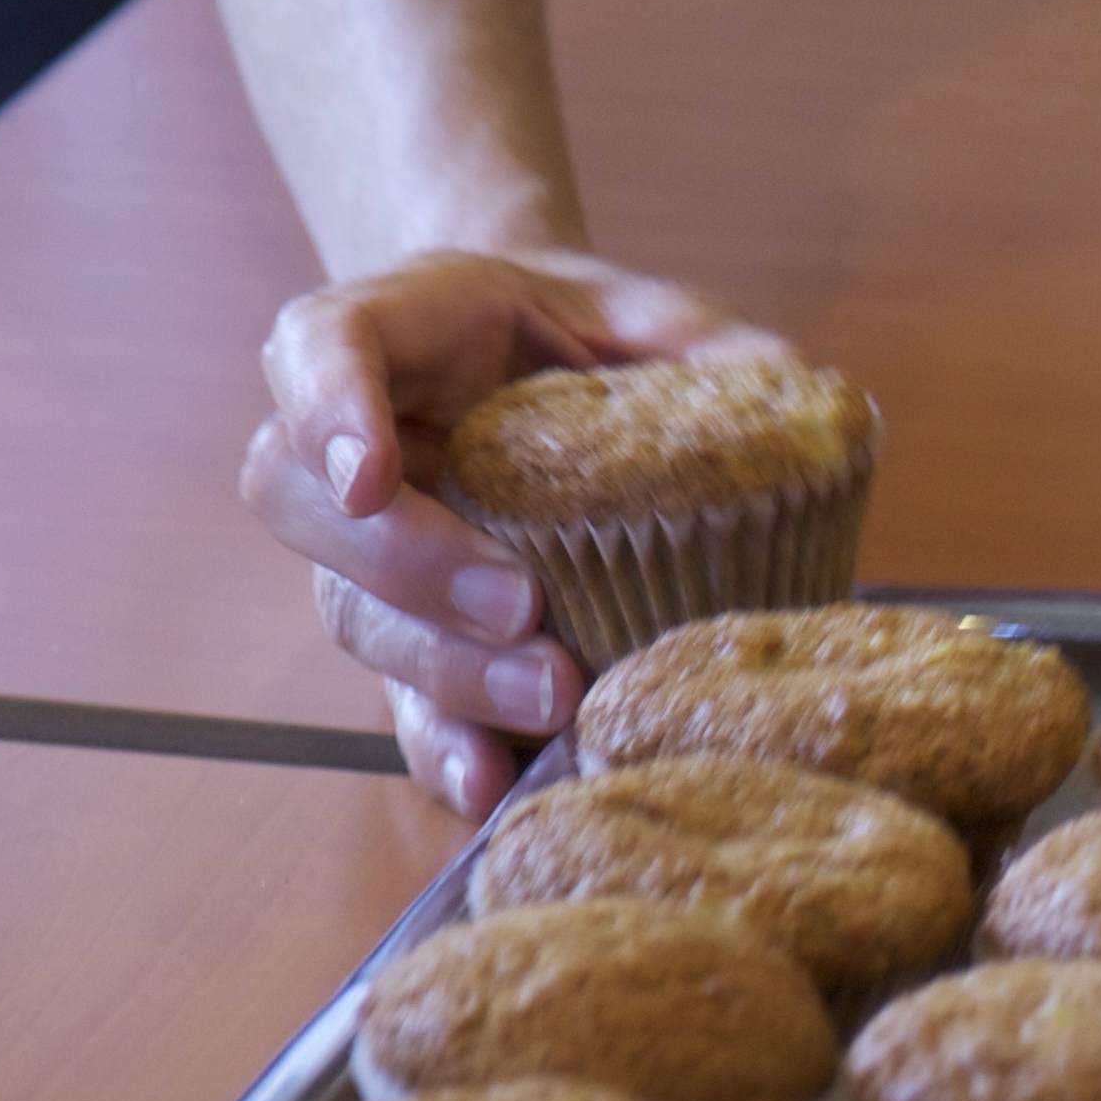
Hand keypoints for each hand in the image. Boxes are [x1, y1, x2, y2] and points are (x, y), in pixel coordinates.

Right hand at [240, 249, 787, 815]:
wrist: (557, 377)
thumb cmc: (596, 340)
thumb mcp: (657, 317)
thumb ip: (710, 347)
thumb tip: (798, 397)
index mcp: (399, 334)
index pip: (316, 347)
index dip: (326, 408)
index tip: (368, 475)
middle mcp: (354, 446)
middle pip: (301, 501)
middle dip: (408, 564)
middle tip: (519, 603)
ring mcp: (368, 550)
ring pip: (351, 614)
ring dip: (444, 668)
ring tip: (553, 695)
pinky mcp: (412, 640)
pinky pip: (399, 702)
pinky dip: (442, 748)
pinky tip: (492, 783)